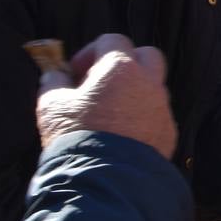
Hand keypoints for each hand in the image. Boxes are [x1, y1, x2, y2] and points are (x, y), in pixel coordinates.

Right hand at [35, 33, 176, 159]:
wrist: (106, 180)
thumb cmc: (76, 136)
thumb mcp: (51, 106)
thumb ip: (53, 83)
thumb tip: (54, 75)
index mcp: (121, 68)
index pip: (112, 40)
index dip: (91, 52)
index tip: (75, 72)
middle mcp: (149, 83)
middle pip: (146, 56)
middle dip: (124, 63)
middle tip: (100, 83)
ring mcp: (163, 109)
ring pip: (154, 87)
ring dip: (134, 91)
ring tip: (109, 111)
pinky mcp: (169, 133)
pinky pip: (157, 115)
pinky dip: (142, 116)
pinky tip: (122, 134)